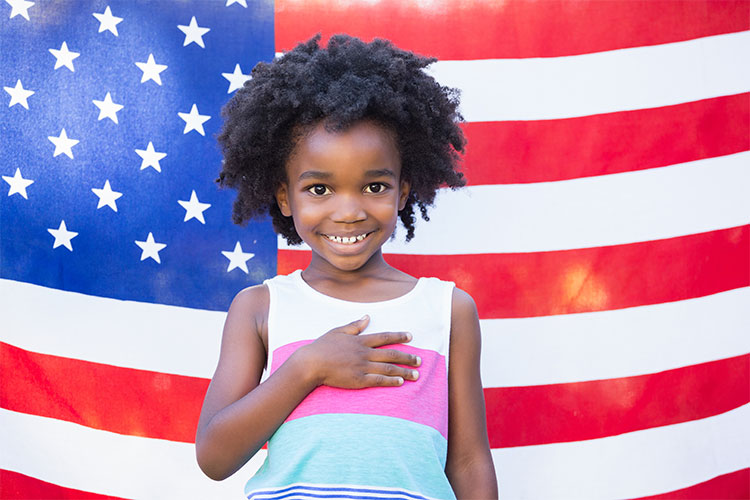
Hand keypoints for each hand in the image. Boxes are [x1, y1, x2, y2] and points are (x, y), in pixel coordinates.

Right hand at [294, 315, 421, 388]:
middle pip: (391, 354)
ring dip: (404, 371)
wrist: (310, 364)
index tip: (410, 337)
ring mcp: (362, 367)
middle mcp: (364, 353)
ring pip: (388, 368)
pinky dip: (391, 381)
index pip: (384, 337)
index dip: (398, 336)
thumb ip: (354, 326)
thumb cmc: (322, 347)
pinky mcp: (358, 380)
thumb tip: (367, 317)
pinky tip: (401, 382)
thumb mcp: (338, 331)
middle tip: (420, 360)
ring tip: (416, 374)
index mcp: (360, 340)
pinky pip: (378, 380)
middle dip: (407, 357)